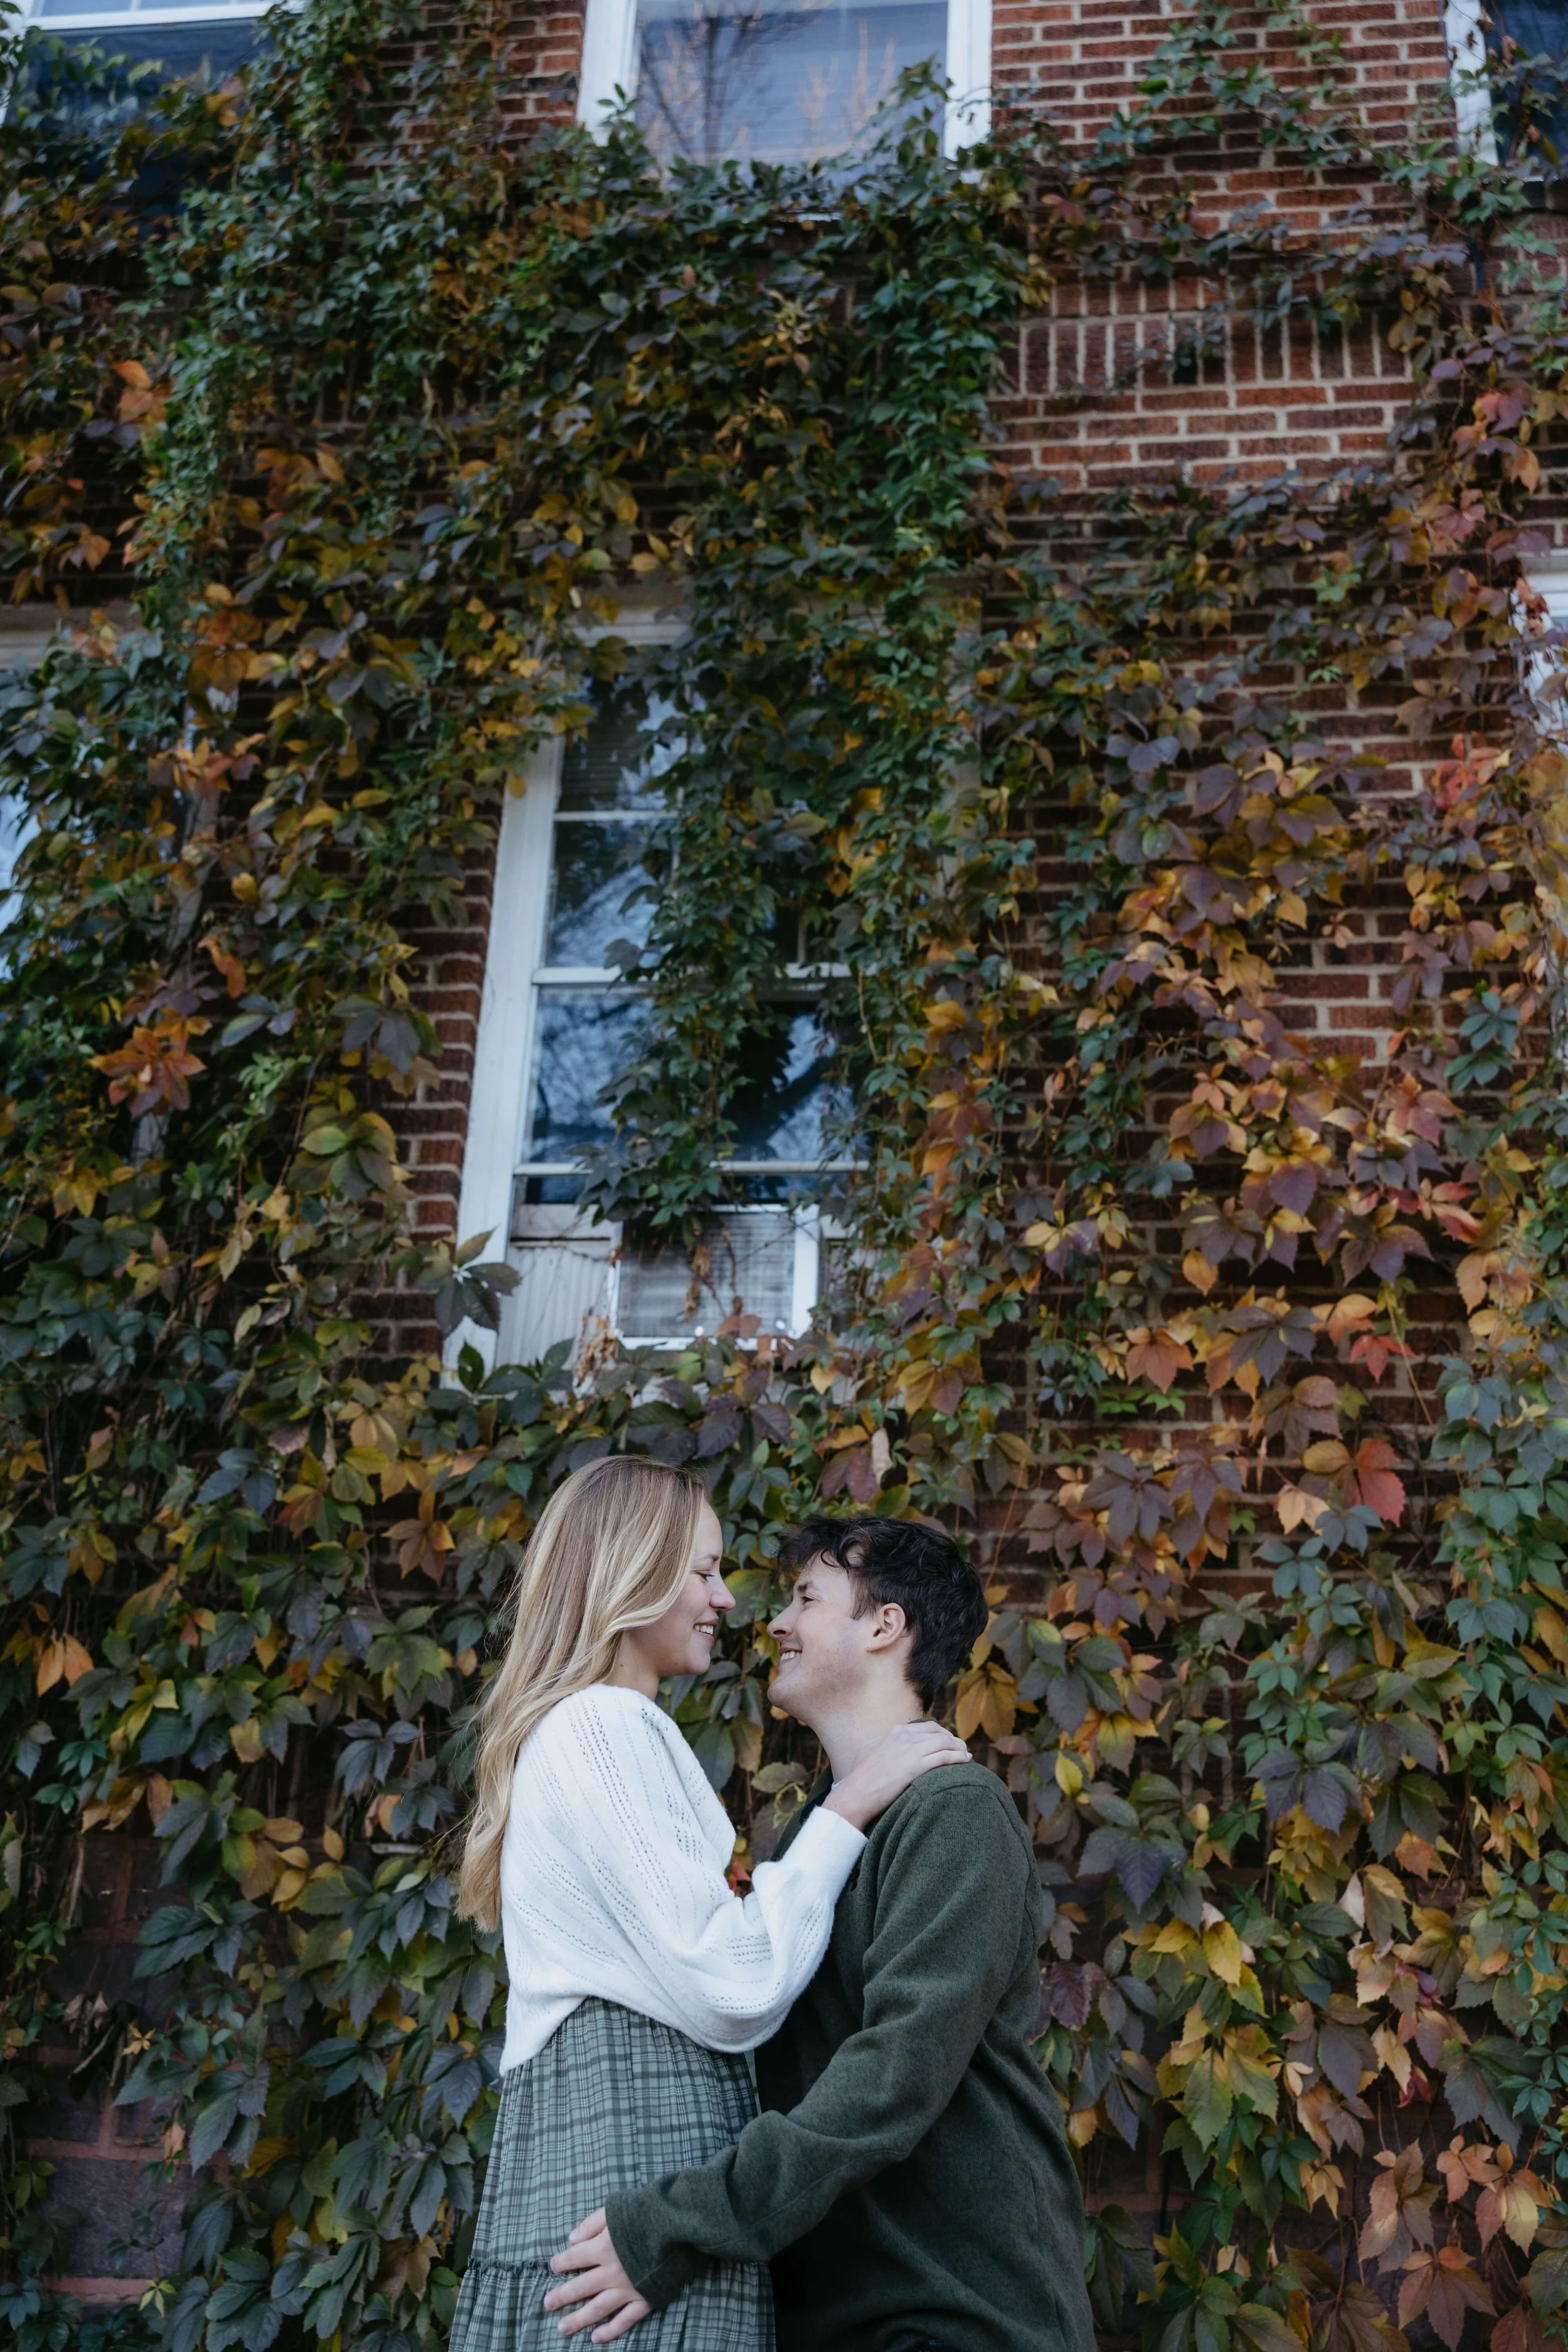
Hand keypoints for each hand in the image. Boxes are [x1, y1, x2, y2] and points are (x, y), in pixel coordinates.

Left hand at [544, 2209, 651, 2342]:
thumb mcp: (615, 2208)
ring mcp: (627, 2289)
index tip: (552, 2267)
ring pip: (597, 2309)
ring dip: (578, 2320)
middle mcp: (611, 2272)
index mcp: (603, 2247)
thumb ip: (591, 2224)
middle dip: (562, 2296)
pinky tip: (596, 2338)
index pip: (575, 2258)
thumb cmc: (647, 2213)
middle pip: (581, 2287)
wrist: (679, 2227)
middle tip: (547, 2304)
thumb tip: (571, 2239)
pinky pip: (624, 2320)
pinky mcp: (644, 2300)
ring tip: (562, 2329)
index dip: (561, 2262)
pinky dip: (610, 2331)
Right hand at [823, 1718, 969, 1830]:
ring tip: (967, 1756)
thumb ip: (883, 1742)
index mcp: (896, 1732)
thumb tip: (888, 1741)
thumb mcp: (869, 1750)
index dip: (942, 1734)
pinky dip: (958, 1758)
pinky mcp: (916, 1767)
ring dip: (960, 1749)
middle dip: (954, 1740)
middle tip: (962, 1749)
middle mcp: (904, 1737)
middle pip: (939, 1733)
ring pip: (945, 1744)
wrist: (855, 1795)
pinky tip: (965, 1762)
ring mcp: (910, 1751)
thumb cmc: (859, 1778)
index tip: (949, 1742)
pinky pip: (945, 1757)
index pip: (928, 1727)